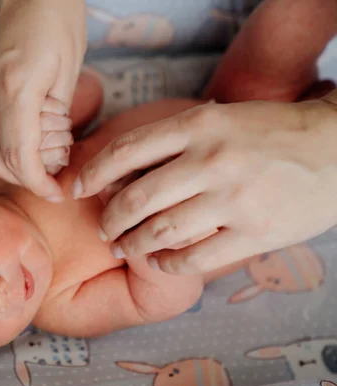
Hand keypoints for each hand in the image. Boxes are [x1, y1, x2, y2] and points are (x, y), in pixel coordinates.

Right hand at [0, 0, 86, 201]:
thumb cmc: (57, 16)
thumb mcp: (69, 67)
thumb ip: (56, 114)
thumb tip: (49, 149)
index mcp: (16, 88)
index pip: (18, 156)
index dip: (37, 183)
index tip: (54, 192)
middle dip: (21, 179)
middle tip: (45, 180)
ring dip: (2, 165)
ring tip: (30, 164)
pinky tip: (10, 143)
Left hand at [72, 93, 336, 273]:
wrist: (336, 149)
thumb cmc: (270, 133)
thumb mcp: (220, 120)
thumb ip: (176, 141)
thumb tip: (123, 168)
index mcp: (200, 125)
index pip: (128, 149)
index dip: (93, 172)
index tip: (77, 188)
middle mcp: (212, 159)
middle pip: (137, 197)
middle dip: (110, 218)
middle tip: (103, 229)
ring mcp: (234, 198)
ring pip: (161, 230)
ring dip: (133, 244)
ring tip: (123, 248)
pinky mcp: (254, 232)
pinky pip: (195, 257)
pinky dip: (168, 263)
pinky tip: (160, 261)